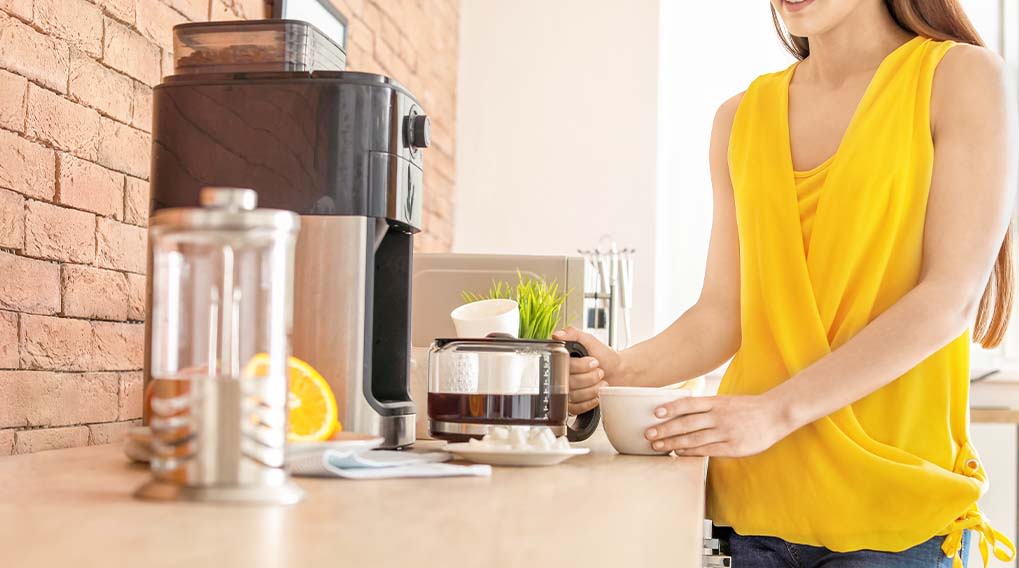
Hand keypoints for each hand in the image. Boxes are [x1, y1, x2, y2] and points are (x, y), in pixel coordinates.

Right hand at [552, 327, 622, 415]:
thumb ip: (573, 334)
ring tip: (600, 382)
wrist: (618, 372)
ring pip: (574, 396)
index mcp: (562, 361)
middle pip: (569, 383)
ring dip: (592, 389)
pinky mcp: (572, 406)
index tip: (594, 362)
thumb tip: (557, 335)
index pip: (562, 367)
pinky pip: (576, 408)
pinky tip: (596, 393)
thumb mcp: (590, 340)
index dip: (581, 366)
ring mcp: (566, 393)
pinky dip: (590, 401)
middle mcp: (561, 377)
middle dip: (590, 377)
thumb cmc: (604, 356)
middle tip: (599, 371)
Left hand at [643, 393, 791, 456]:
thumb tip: (683, 410)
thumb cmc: (748, 409)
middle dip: (665, 429)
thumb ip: (707, 406)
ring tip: (658, 446)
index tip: (655, 413)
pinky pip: (707, 450)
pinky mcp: (732, 447)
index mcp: (716, 402)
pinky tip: (679, 453)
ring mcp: (725, 432)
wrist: (775, 415)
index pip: (688, 404)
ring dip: (673, 443)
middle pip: (686, 423)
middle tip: (648, 434)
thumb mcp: (726, 401)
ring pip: (694, 438)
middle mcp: (718, 416)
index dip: (670, 408)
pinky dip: (691, 452)